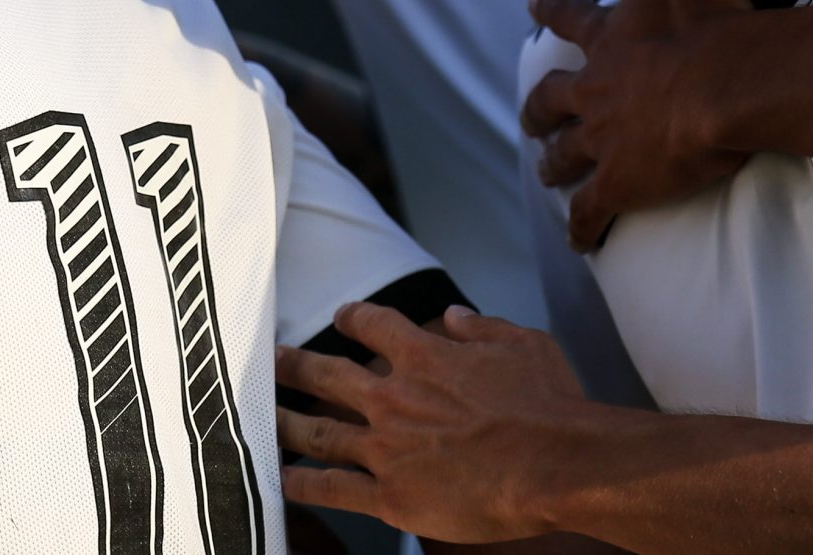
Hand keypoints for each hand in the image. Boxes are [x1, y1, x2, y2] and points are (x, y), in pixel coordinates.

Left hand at [276, 302, 595, 543]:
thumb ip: (483, 328)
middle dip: (295, 364)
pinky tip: (281, 478)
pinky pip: (332, 487)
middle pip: (327, 374)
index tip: (343, 316)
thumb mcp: (524, 344)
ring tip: (259, 416)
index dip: (354, 317)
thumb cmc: (547, 404)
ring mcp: (386, 448)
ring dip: (283, 421)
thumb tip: (455, 317)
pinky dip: (302, 482)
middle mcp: (394, 397)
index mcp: (425, 356)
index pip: (375, 326)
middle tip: (272, 358)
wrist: (553, 462)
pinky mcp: (389, 496)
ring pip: (316, 430)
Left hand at [519, 0, 752, 249]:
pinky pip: (591, 213)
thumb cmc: (708, 22)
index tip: (534, 0)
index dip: (552, 7)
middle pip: (551, 100)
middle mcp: (595, 90)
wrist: (725, 87)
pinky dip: (582, 227)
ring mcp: (602, 141)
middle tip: (530, 117)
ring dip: (554, 165)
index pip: (570, 17)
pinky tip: (580, 240)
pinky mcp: (619, 184)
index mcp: (609, 40)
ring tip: (548, 174)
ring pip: (564, 157)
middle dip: (538, 109)